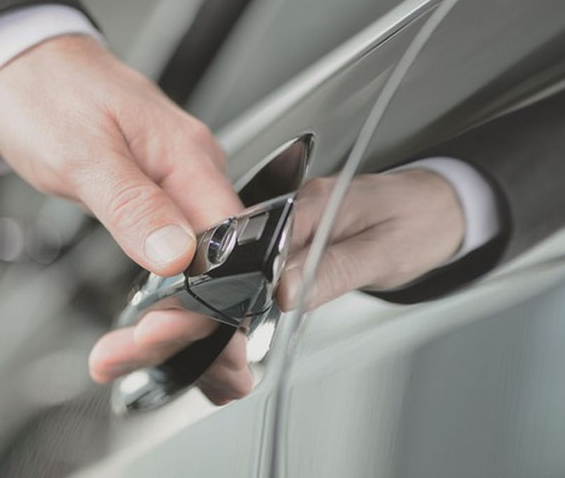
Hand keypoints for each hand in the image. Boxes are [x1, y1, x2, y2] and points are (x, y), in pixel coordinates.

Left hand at [0, 34, 247, 403]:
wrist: (23, 66)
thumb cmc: (50, 95)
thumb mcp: (82, 150)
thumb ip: (133, 204)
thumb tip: (178, 257)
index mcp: (191, 158)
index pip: (230, 244)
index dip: (208, 300)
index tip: (162, 338)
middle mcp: (196, 177)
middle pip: (223, 269)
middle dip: (191, 328)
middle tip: (134, 361)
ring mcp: (180, 190)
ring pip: (204, 271)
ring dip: (180, 324)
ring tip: (134, 360)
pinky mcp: (160, 202)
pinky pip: (182, 260)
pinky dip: (170, 300)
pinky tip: (157, 328)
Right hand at [88, 169, 464, 404]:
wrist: (440, 206)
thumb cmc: (415, 215)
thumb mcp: (384, 240)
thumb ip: (331, 265)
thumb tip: (281, 292)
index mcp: (296, 211)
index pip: (231, 254)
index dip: (196, 296)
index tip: (164, 328)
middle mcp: (276, 227)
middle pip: (211, 275)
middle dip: (171, 318)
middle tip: (125, 351)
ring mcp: (275, 245)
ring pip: (220, 286)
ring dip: (189, 328)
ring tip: (149, 359)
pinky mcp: (280, 259)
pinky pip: (245, 290)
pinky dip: (223, 323)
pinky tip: (207, 349)